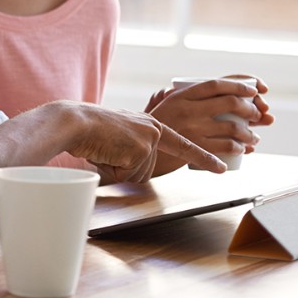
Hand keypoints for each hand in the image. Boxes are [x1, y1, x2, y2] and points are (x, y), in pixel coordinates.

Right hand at [50, 101, 225, 183]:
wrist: (76, 122)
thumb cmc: (90, 130)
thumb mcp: (121, 133)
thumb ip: (136, 144)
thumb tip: (138, 165)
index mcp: (152, 125)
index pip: (183, 145)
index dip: (203, 158)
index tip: (221, 168)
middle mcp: (155, 131)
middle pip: (147, 170)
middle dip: (124, 170)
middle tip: (108, 151)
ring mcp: (149, 140)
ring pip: (136, 175)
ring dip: (117, 170)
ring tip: (105, 150)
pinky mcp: (140, 150)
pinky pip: (127, 175)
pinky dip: (111, 170)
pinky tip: (104, 152)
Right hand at [147, 75, 274, 173]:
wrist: (135, 148)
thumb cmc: (150, 127)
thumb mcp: (160, 105)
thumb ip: (176, 95)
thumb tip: (191, 88)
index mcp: (182, 95)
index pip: (216, 84)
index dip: (239, 85)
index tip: (254, 90)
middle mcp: (189, 109)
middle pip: (230, 103)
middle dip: (251, 109)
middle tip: (257, 115)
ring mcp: (192, 128)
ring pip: (232, 127)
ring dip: (249, 133)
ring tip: (253, 138)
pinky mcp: (195, 147)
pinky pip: (225, 145)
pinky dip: (239, 147)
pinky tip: (242, 149)